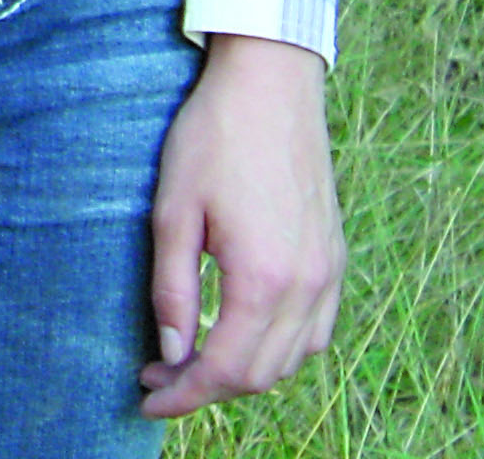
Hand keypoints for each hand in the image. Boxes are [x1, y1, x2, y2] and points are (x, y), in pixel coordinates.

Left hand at [139, 33, 344, 417]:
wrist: (271, 84)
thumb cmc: (213, 139)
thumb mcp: (173, 213)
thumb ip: (173, 291)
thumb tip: (171, 354)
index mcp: (264, 280)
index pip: (224, 370)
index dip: (183, 394)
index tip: (147, 399)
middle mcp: (307, 287)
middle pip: (260, 374)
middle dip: (207, 388)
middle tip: (159, 374)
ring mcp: (329, 274)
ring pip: (293, 359)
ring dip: (245, 371)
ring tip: (194, 356)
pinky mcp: (336, 258)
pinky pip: (317, 331)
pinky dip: (282, 348)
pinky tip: (245, 332)